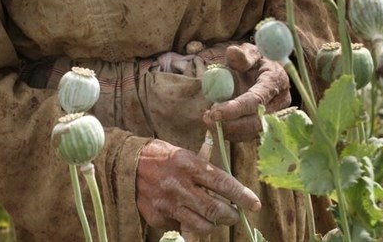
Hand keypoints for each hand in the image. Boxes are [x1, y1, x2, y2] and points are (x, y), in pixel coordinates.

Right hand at [136, 139, 260, 232]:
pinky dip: (190, 224)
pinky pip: (183, 228)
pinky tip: (187, 213)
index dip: (242, 196)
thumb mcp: (185, 155)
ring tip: (213, 217)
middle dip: (230, 215)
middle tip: (234, 214)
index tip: (254, 204)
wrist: (127, 164)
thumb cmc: (162, 157)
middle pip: (215, 210)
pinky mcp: (158, 218)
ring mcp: (168, 204)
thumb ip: (205, 171)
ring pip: (202, 225)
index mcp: (189, 165)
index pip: (223, 183)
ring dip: (213, 224)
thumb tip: (230, 189)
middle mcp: (179, 186)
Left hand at [202, 43, 290, 141]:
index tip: (214, 112)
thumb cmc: (255, 60)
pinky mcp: (266, 125)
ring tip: (208, 120)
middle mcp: (279, 101)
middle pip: (256, 121)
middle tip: (207, 119)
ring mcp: (275, 116)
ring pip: (251, 131)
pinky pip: (248, 135)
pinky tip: (217, 125)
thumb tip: (233, 53)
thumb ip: (242, 54)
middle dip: (230, 124)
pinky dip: (231, 133)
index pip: (256, 99)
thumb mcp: (249, 52)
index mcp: (276, 80)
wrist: (264, 70)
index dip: (236, 108)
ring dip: (228, 130)